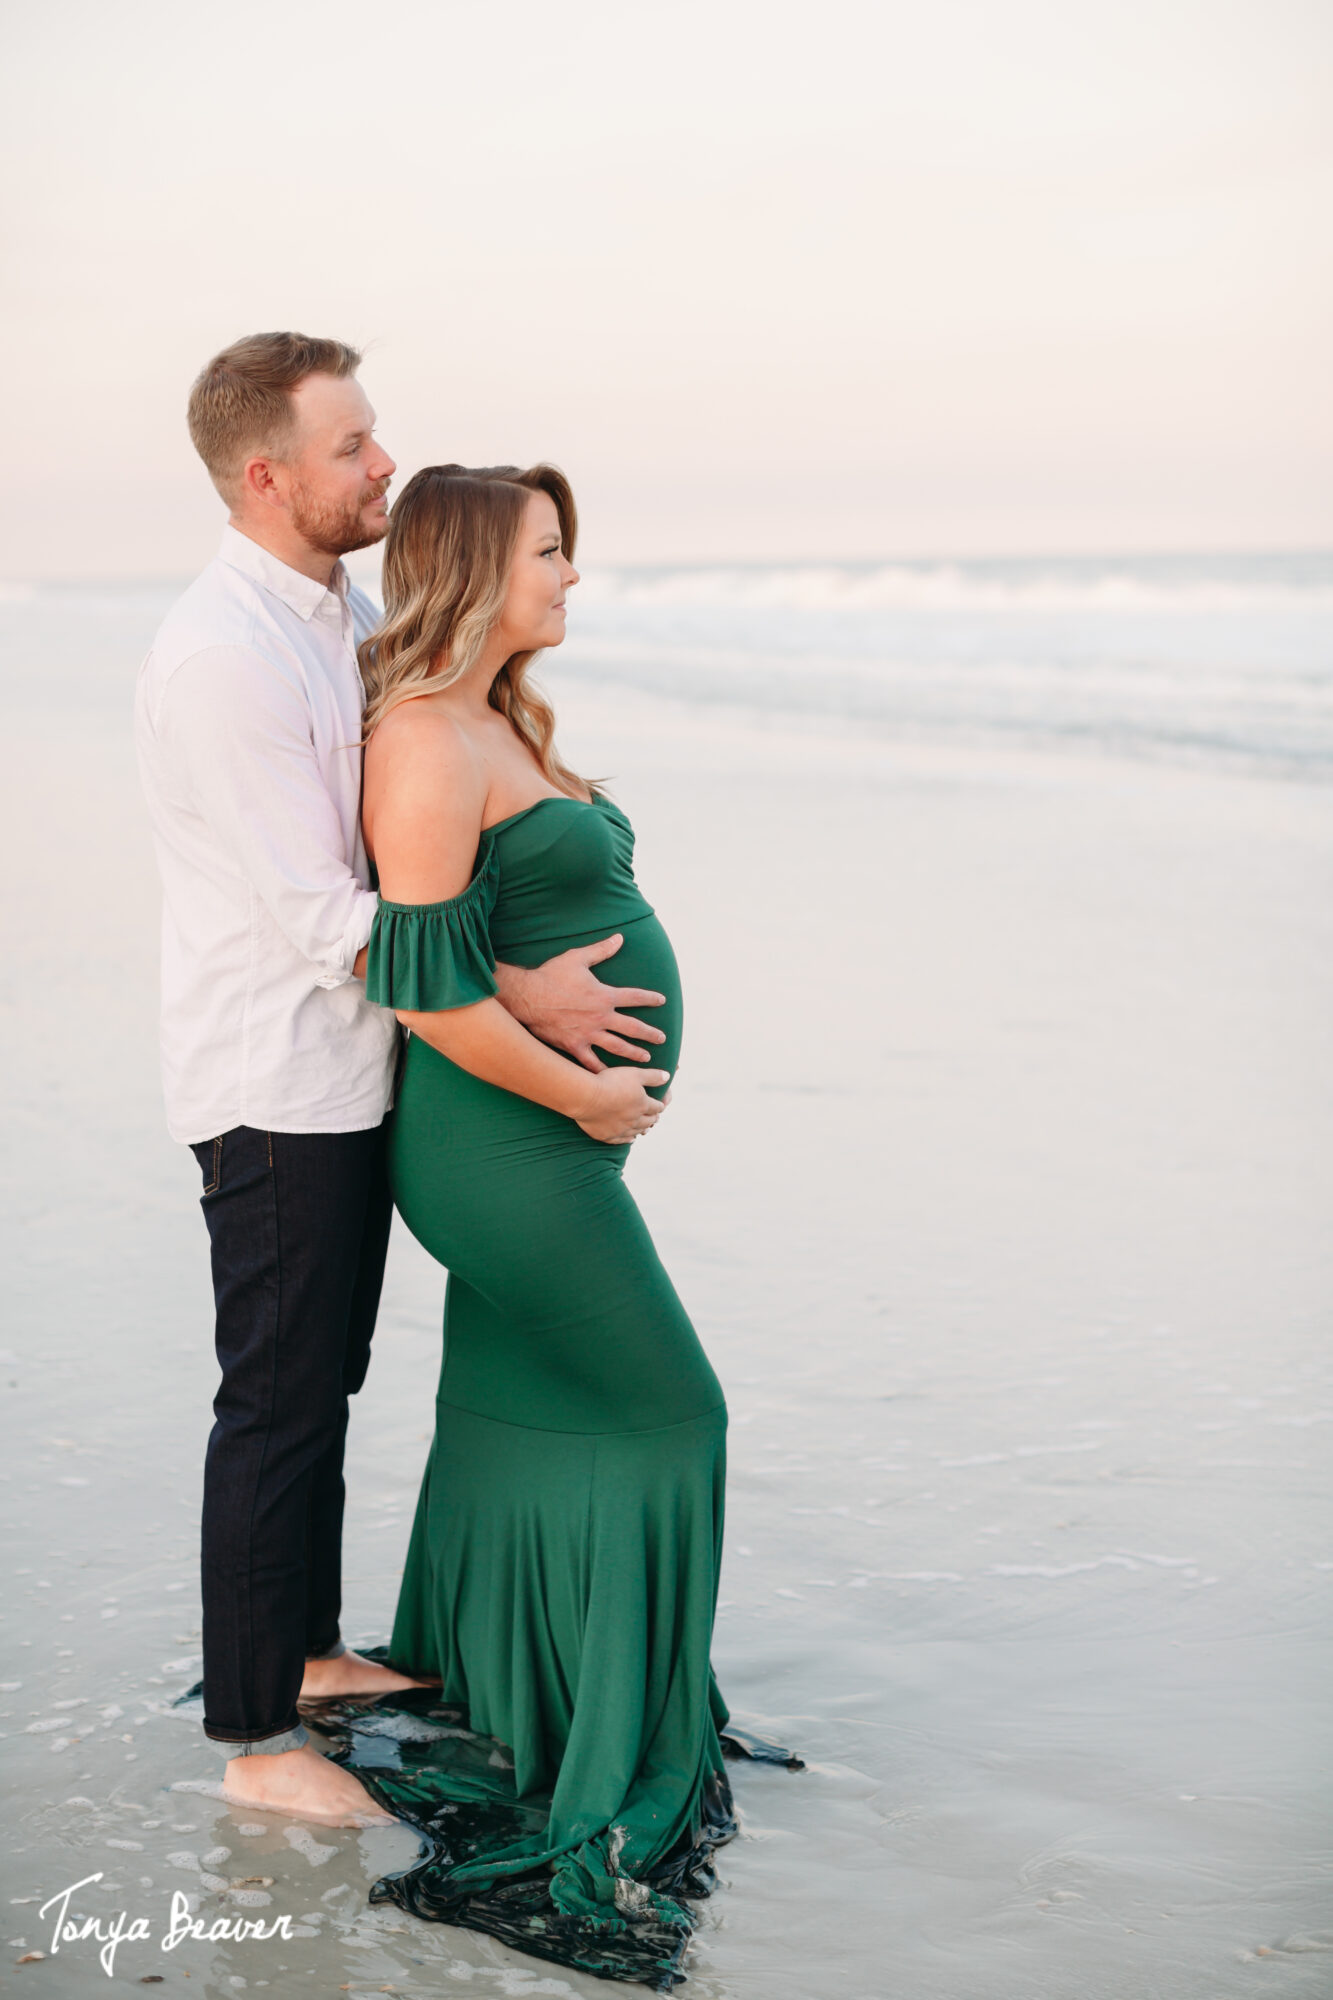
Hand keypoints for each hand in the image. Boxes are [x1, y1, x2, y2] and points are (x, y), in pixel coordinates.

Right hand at [495, 935, 666, 1072]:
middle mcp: (601, 1017)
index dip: (650, 998)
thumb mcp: (577, 958)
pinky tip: (612, 1078)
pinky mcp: (574, 1045)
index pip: (635, 997)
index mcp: (604, 996)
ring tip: (646, 1058)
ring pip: (617, 1047)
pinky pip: (591, 1062)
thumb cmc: (551, 975)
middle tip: (662, 1038)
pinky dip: (601, 1071)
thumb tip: (619, 938)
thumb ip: (601, 950)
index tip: (661, 1000)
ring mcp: (588, 1034)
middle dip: (650, 1033)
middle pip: (633, 1027)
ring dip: (634, 1052)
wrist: (527, 997)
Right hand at [572, 1067, 671, 1143]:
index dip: (660, 1105)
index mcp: (643, 1105)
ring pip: (637, 1132)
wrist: (586, 1097)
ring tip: (646, 1129)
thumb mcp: (634, 1073)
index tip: (661, 1105)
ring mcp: (621, 1130)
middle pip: (649, 1121)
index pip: (657, 1107)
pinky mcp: (607, 1136)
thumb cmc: (610, 1082)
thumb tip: (667, 1076)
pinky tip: (631, 1138)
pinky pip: (621, 1140)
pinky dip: (628, 1139)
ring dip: (643, 1129)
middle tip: (655, 1118)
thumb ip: (652, 1076)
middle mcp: (635, 1120)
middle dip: (653, 1118)